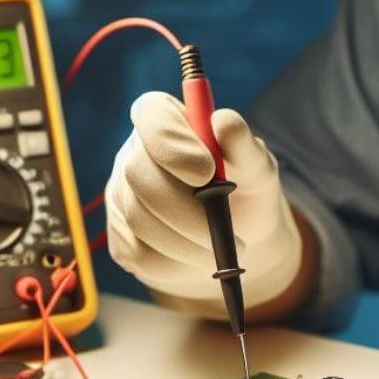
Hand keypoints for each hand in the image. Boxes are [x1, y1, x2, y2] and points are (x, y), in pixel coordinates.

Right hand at [106, 92, 302, 312]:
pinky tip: (201, 260)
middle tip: (226, 232)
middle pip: (138, 173)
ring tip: (224, 251)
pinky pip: (139, 254)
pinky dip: (177, 264)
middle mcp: (135, 153)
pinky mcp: (122, 238)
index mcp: (166, 120)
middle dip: (185, 209)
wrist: (238, 237)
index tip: (207, 172)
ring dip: (187, 242)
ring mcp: (121, 196)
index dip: (171, 142)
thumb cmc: (246, 190)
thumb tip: (222, 122)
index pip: (151, 114)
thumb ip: (243, 145)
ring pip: (139, 219)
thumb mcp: (256, 167)